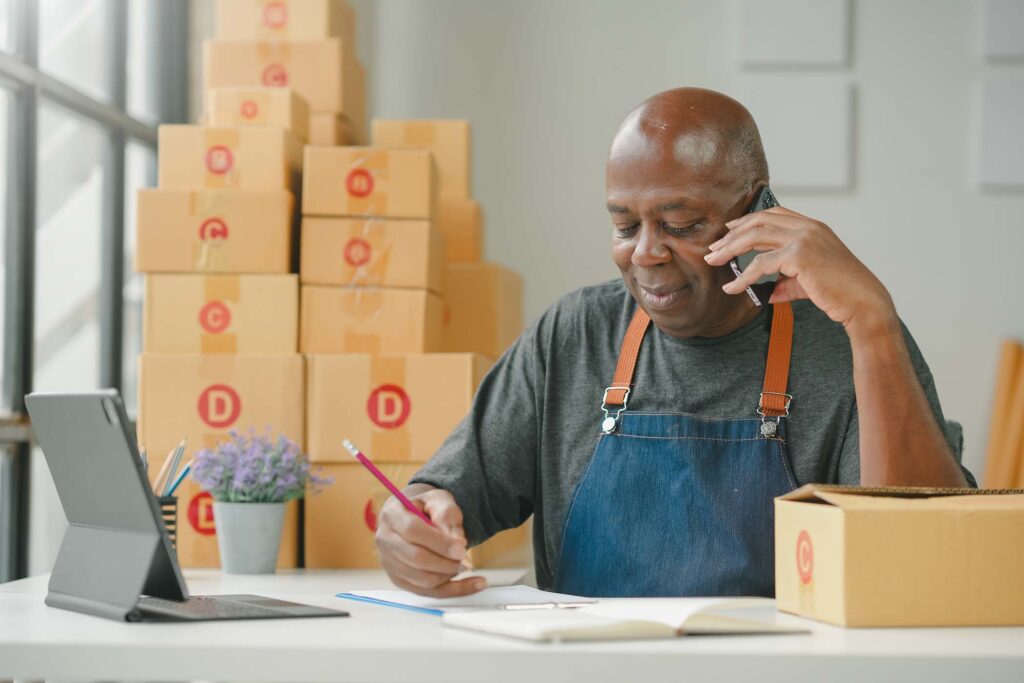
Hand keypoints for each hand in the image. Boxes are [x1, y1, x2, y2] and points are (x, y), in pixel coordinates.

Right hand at [374, 484, 486, 597]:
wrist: (413, 517)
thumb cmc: (426, 508)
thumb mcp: (439, 500)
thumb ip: (448, 516)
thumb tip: (458, 542)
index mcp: (392, 515)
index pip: (412, 531)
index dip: (439, 542)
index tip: (461, 547)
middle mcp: (385, 540)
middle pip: (415, 558)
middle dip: (445, 562)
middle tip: (465, 558)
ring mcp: (389, 563)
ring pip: (422, 580)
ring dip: (448, 575)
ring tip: (465, 564)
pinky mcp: (399, 580)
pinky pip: (427, 592)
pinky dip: (452, 590)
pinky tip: (473, 584)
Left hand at [704, 206, 895, 334]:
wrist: (862, 302)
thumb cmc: (839, 292)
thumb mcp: (807, 281)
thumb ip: (785, 281)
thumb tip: (764, 293)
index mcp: (812, 226)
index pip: (774, 213)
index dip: (748, 219)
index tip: (729, 229)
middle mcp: (807, 227)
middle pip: (759, 222)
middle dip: (732, 235)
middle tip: (713, 249)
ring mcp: (803, 238)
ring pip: (755, 237)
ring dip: (730, 249)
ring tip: (713, 261)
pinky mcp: (799, 255)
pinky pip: (761, 264)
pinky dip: (743, 277)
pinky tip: (733, 288)